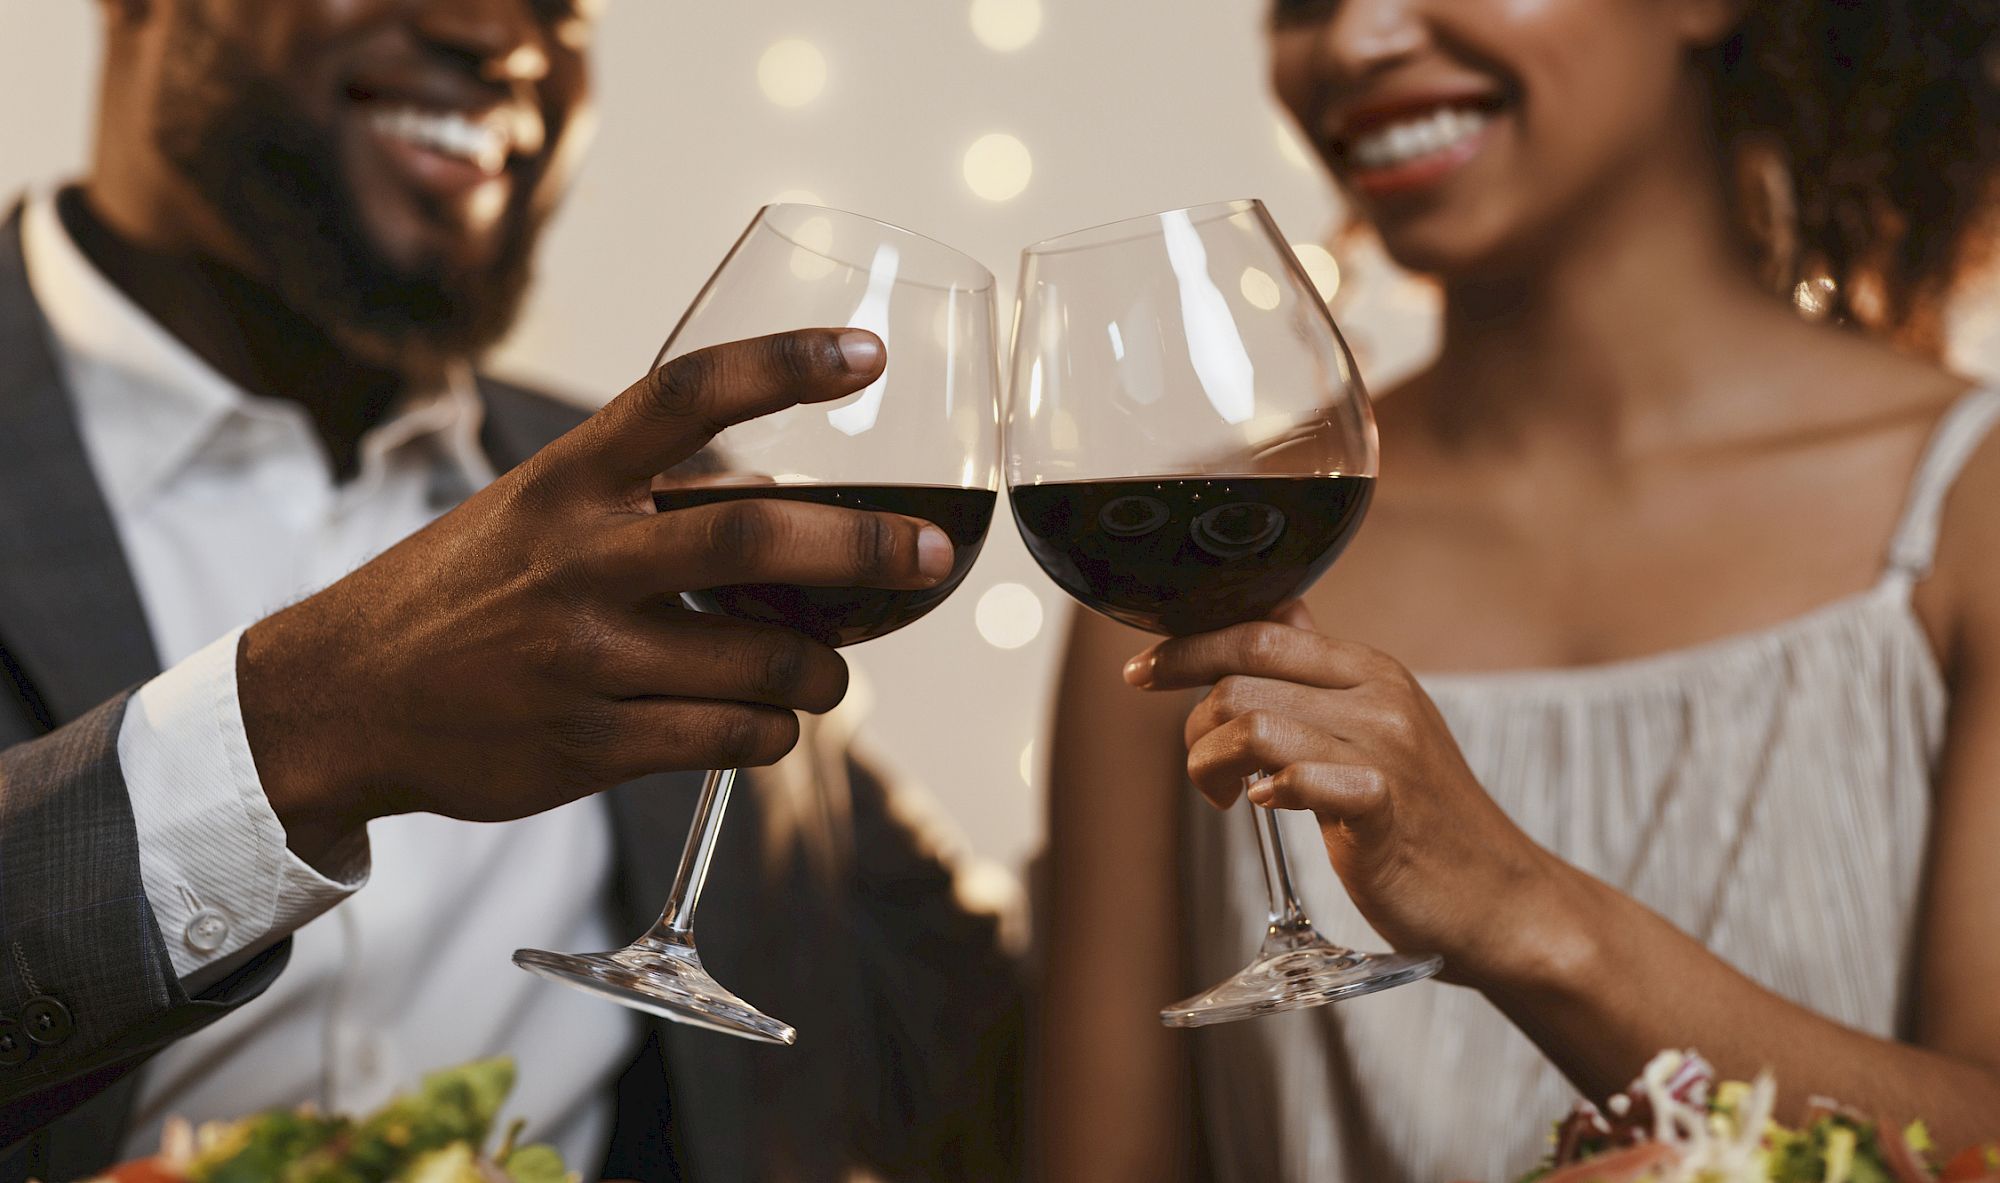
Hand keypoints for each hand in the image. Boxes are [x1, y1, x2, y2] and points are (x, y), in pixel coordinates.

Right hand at [239, 329, 950, 866]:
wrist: (341, 698)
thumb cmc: (460, 592)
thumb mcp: (532, 510)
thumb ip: (641, 499)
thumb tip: (780, 500)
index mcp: (569, 480)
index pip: (686, 394)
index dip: (784, 364)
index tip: (865, 354)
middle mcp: (581, 558)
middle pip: (756, 536)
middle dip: (866, 547)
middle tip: (932, 556)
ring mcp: (585, 656)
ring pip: (766, 662)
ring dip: (827, 672)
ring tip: (832, 672)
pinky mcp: (590, 745)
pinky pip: (731, 740)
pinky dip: (774, 734)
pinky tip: (768, 725)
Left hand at [1124, 602, 1579, 986]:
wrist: (1503, 901)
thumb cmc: (1425, 824)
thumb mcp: (1378, 729)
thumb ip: (1324, 675)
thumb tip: (1281, 612)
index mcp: (1371, 670)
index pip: (1259, 629)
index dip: (1187, 647)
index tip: (1140, 674)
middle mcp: (1380, 696)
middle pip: (1242, 674)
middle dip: (1194, 722)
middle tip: (1205, 774)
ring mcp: (1387, 748)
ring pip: (1252, 724)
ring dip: (1211, 765)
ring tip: (1226, 800)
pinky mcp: (1386, 806)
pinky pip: (1303, 778)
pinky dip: (1268, 791)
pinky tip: (1263, 807)